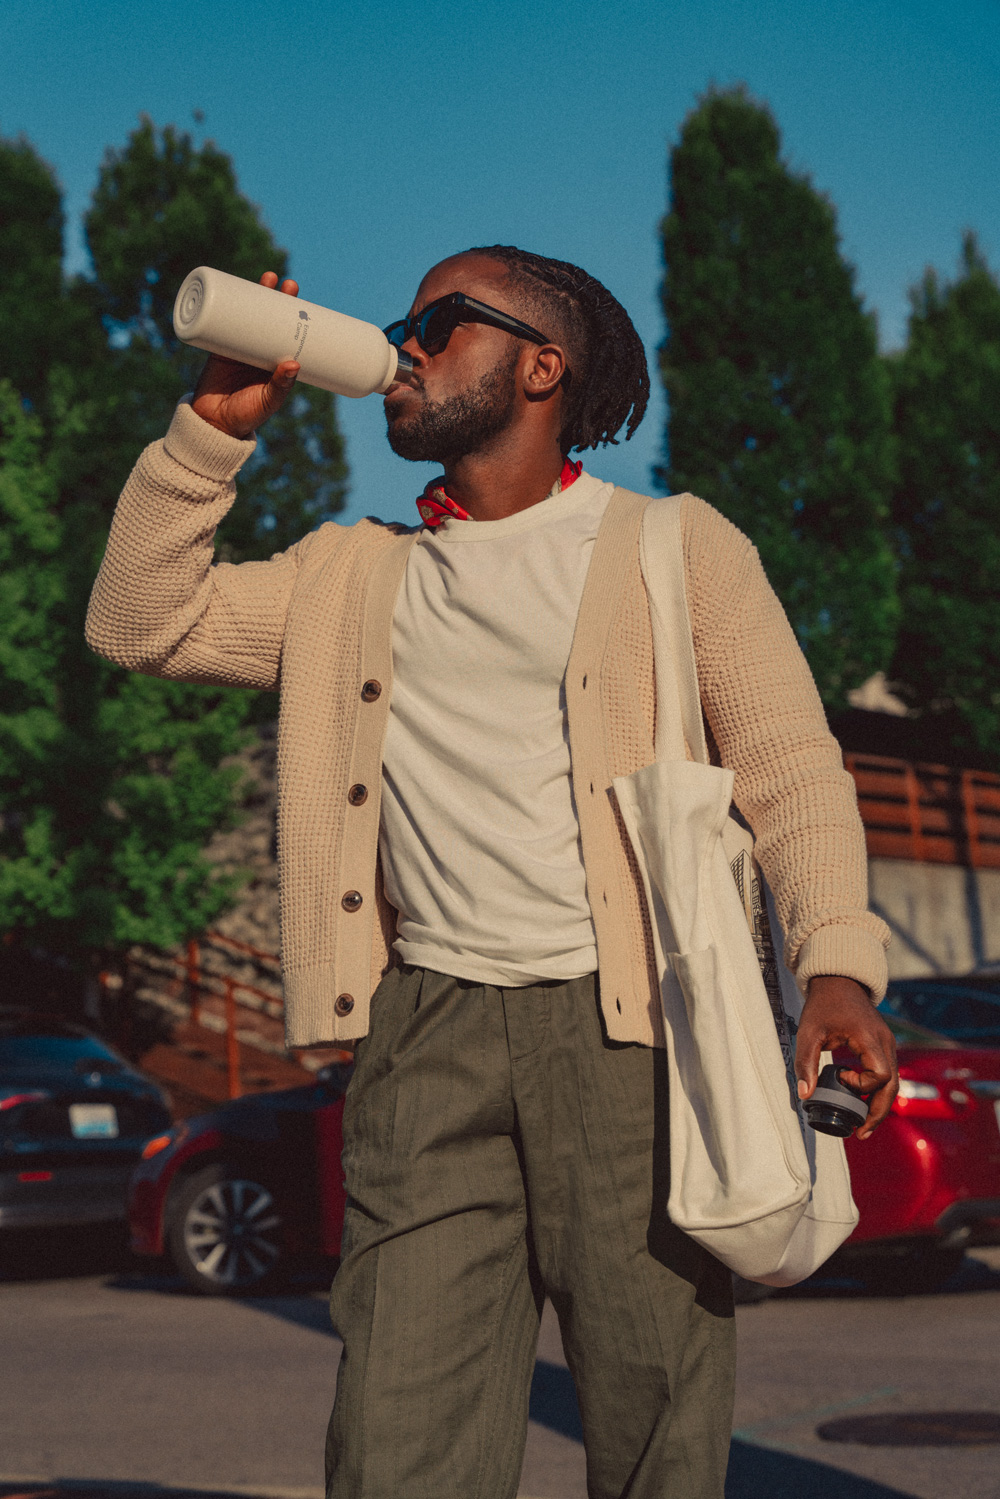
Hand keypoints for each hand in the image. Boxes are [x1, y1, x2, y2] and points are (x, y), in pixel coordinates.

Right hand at [191, 272, 300, 437]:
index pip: (288, 332)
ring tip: (267, 278)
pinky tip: (230, 287)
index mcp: (274, 361)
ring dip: (256, 294)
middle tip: (288, 285)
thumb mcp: (268, 400)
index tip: (304, 301)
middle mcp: (259, 349)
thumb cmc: (247, 415)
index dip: (295, 315)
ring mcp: (239, 344)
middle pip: (271, 316)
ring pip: (249, 313)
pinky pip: (222, 320)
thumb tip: (294, 363)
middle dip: (279, 298)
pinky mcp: (218, 345)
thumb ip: (280, 385)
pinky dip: (225, 305)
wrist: (214, 423)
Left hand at [796, 975, 897, 1137]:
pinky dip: (878, 1090)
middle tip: (861, 1132)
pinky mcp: (883, 1046)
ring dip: (879, 1104)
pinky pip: (887, 1074)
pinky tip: (863, 1101)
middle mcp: (885, 1043)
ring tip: (862, 1124)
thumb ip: (806, 1062)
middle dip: (878, 1111)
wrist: (838, 981)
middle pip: (893, 1086)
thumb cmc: (823, 1004)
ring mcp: (888, 1044)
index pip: (879, 1074)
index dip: (861, 1084)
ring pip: (893, 1082)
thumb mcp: (809, 1032)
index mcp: (870, 1038)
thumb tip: (805, 1094)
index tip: (839, 1076)